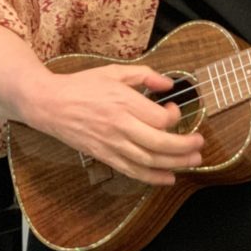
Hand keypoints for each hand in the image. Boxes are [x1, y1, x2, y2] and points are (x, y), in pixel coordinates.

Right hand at [23, 63, 204, 185]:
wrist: (50, 104)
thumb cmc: (82, 85)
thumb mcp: (113, 71)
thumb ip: (144, 75)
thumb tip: (168, 84)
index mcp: (123, 101)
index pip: (160, 118)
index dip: (175, 116)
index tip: (174, 109)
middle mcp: (119, 125)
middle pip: (160, 143)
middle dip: (185, 147)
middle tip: (199, 144)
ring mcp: (112, 144)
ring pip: (149, 161)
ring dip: (175, 164)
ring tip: (193, 161)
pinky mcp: (105, 156)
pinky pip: (133, 171)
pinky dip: (153, 178)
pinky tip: (169, 178)